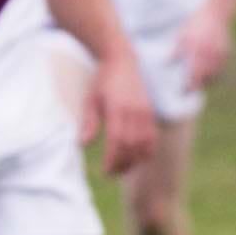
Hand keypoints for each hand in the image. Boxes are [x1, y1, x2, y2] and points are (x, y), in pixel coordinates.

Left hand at [89, 54, 155, 175]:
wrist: (122, 61)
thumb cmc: (102, 81)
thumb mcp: (90, 100)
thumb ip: (89, 123)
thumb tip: (82, 144)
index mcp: (117, 109)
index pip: (117, 141)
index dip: (113, 160)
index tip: (106, 172)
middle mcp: (134, 112)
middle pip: (132, 146)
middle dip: (123, 164)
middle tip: (112, 173)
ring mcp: (145, 113)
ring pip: (144, 144)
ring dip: (135, 160)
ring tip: (123, 168)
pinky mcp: (150, 113)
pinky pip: (152, 138)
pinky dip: (147, 151)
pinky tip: (137, 158)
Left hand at [174, 7, 233, 90]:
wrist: (215, 13)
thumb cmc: (195, 24)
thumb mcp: (182, 35)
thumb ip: (177, 51)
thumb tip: (168, 64)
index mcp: (197, 49)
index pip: (193, 73)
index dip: (189, 84)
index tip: (183, 90)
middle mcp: (209, 53)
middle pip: (204, 77)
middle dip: (197, 85)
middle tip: (189, 89)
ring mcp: (219, 53)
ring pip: (214, 74)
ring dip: (207, 80)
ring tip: (199, 82)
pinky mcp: (226, 52)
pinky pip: (221, 68)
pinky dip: (215, 73)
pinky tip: (208, 73)